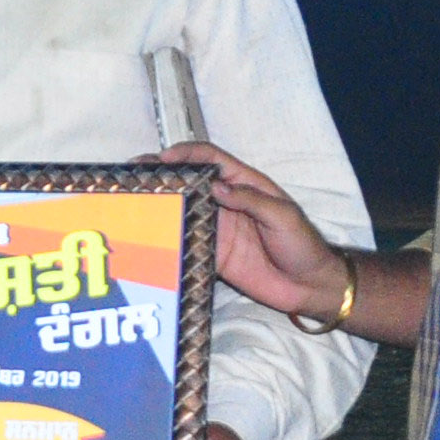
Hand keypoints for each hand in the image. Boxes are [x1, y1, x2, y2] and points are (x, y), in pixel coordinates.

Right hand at [145, 142, 349, 323]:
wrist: (308, 285)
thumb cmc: (302, 244)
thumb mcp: (283, 216)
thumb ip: (251, 200)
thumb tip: (216, 187)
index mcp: (245, 184)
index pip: (211, 160)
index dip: (187, 154)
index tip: (163, 159)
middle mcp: (225, 203)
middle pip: (189, 182)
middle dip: (162, 176)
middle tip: (132, 176)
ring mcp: (216, 228)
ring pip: (182, 211)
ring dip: (158, 206)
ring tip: (131, 204)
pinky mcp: (211, 254)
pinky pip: (185, 244)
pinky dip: (166, 240)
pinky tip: (146, 239)